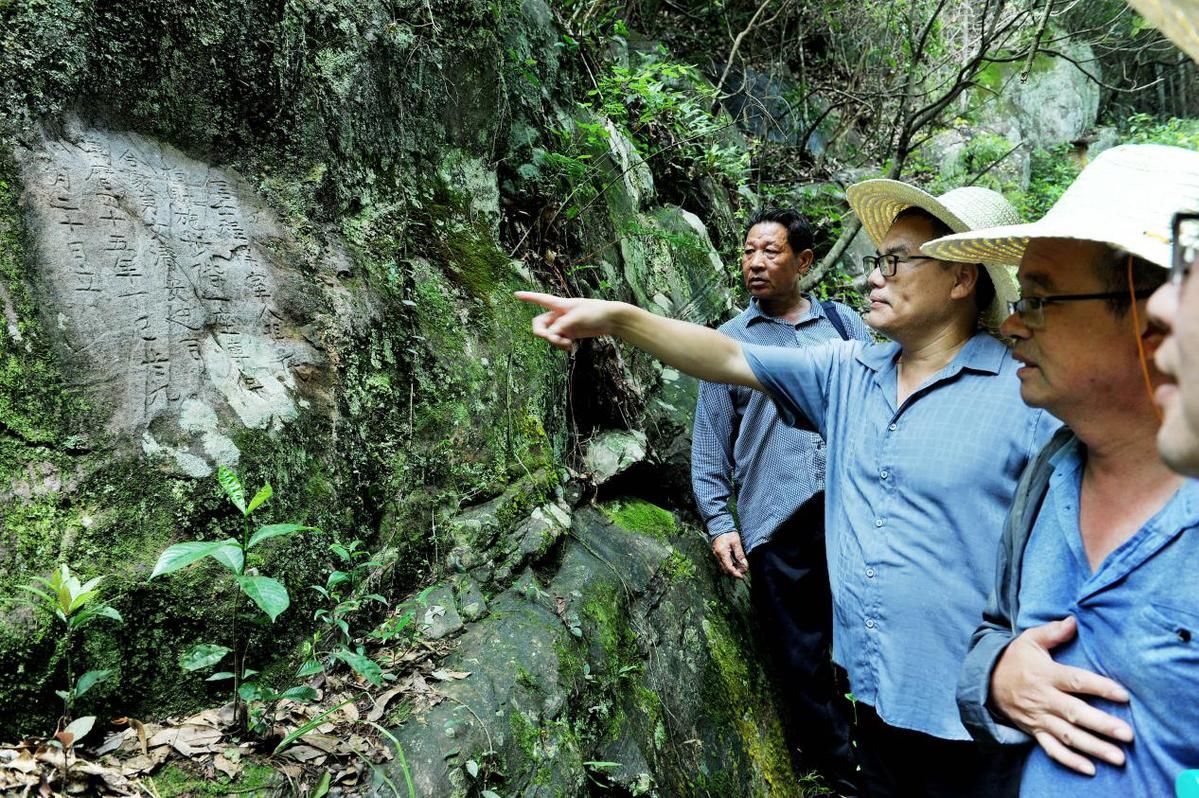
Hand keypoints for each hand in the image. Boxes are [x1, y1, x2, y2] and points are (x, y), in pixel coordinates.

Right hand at [514, 291, 620, 351]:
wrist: (611, 320)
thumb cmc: (596, 312)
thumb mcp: (576, 318)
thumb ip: (560, 327)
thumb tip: (549, 337)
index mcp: (560, 304)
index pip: (540, 299)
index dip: (528, 297)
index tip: (515, 294)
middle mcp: (558, 314)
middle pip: (539, 324)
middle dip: (542, 333)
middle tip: (550, 339)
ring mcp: (563, 325)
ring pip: (549, 335)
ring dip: (554, 342)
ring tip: (567, 345)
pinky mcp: (569, 334)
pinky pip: (558, 341)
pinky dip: (561, 345)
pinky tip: (571, 347)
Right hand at [711, 531, 747, 578]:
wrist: (719, 525)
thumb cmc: (728, 533)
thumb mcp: (736, 543)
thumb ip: (740, 554)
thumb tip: (744, 565)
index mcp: (722, 554)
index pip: (729, 568)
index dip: (736, 573)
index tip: (742, 576)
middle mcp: (718, 556)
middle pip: (726, 569)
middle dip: (734, 572)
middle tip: (743, 572)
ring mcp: (717, 555)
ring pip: (724, 566)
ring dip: (732, 569)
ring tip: (741, 567)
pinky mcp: (717, 553)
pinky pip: (723, 562)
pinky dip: (729, 564)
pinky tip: (735, 563)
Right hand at [990, 616, 1132, 774]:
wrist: (985, 681)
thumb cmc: (1014, 659)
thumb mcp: (1029, 640)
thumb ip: (1052, 632)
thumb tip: (1073, 621)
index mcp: (1045, 675)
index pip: (1076, 681)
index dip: (1100, 687)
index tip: (1123, 695)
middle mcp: (1043, 698)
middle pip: (1075, 713)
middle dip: (1102, 725)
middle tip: (1128, 735)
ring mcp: (1038, 718)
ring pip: (1068, 735)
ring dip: (1093, 747)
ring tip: (1118, 758)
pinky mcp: (1034, 731)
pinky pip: (1051, 749)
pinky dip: (1069, 761)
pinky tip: (1090, 769)